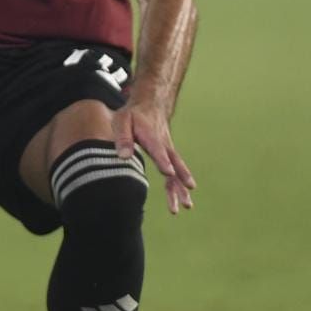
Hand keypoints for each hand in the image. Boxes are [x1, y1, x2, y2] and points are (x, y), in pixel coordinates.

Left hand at [113, 98, 194, 214]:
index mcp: (150, 136)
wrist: (151, 105)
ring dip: (181, 187)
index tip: (169, 172)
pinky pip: (176, 171)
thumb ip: (123, 138)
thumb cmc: (133, 115)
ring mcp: (169, 150)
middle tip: (185, 195)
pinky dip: (180, 184)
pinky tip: (184, 198)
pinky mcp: (169, 155)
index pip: (158, 150)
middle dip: (179, 180)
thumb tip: (123, 157)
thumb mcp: (122, 120)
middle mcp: (164, 145)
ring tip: (187, 205)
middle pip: (173, 163)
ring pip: (178, 170)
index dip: (163, 161)